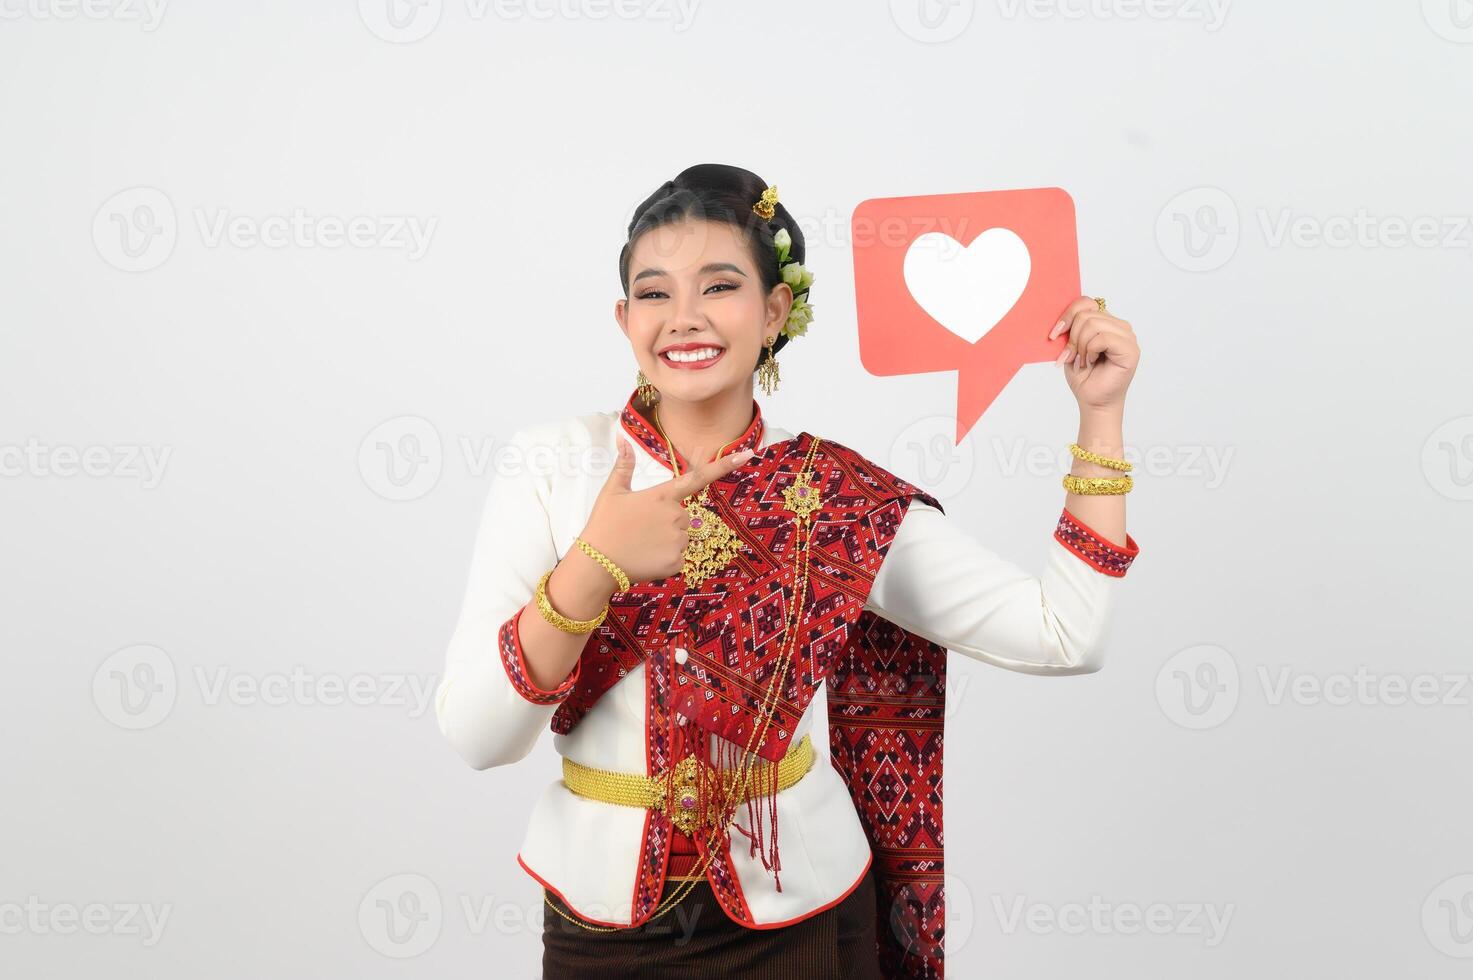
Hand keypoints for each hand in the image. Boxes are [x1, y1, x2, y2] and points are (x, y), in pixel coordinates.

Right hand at [580, 439, 756, 584]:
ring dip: (667, 541)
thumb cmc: (603, 524)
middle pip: (685, 517)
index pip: (699, 477)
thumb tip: (622, 437)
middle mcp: (676, 515)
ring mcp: (678, 540)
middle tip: (641, 529)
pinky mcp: (677, 562)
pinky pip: (679, 558)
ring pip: (683, 538)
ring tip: (641, 544)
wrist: (597, 563)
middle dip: (668, 522)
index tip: (748, 454)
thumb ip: (624, 464)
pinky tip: (646, 559)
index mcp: (663, 495)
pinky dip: (665, 559)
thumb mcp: (613, 491)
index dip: (725, 464)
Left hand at [1049, 296, 1139, 413]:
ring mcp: (1127, 337)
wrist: (1092, 401)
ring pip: (1093, 324)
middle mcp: (1119, 326)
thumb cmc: (1084, 376)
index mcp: (1106, 321)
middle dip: (1073, 337)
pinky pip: (1103, 338)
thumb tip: (1061, 316)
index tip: (1054, 335)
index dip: (1067, 315)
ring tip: (1084, 360)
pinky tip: (1092, 362)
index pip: (1086, 302)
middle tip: (1072, 356)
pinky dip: (1091, 351)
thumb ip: (1071, 328)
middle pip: (1087, 313)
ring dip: (1081, 346)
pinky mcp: (1130, 349)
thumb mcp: (1071, 347)